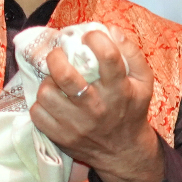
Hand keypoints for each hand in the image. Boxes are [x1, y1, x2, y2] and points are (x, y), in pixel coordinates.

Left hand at [28, 27, 163, 181]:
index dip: (95, 39)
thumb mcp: (143, 83)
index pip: (108, 58)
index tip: (89, 37)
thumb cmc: (132, 110)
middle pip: (65, 76)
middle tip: (58, 56)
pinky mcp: (61, 136)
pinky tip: (53, 102)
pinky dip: (42, 104)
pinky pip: (38, 112)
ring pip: (46, 93)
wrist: (124, 151)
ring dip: (48, 83)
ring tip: (56, 83)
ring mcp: (77, 124)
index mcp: (120, 91)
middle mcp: (98, 107)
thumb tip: (111, 30)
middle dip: (56, 58)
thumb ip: (132, 54)